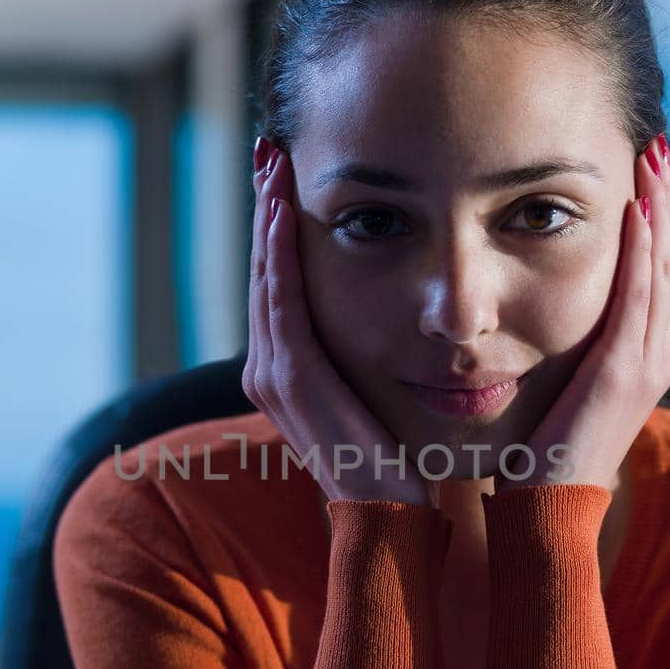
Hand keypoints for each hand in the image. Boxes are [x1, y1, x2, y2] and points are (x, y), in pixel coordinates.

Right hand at [242, 144, 435, 505]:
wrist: (399, 520)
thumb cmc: (404, 461)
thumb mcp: (382, 394)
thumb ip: (374, 356)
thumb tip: (405, 312)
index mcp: (289, 372)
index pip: (279, 282)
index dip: (280, 227)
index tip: (290, 173)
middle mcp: (269, 371)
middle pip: (264, 270)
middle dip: (267, 209)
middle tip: (272, 149)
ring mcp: (274, 377)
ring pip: (266, 277)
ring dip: (269, 218)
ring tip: (275, 164)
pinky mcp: (291, 381)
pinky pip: (281, 303)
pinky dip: (280, 255)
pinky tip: (288, 212)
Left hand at [496, 136, 669, 494]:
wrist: (546, 513)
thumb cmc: (541, 457)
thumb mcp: (559, 389)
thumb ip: (563, 352)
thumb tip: (536, 314)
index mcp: (639, 358)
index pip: (657, 273)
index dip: (656, 220)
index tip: (646, 172)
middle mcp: (653, 356)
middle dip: (665, 201)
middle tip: (658, 147)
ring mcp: (645, 365)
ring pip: (664, 271)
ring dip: (660, 211)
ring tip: (653, 160)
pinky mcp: (624, 374)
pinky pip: (640, 300)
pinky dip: (642, 253)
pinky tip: (637, 211)